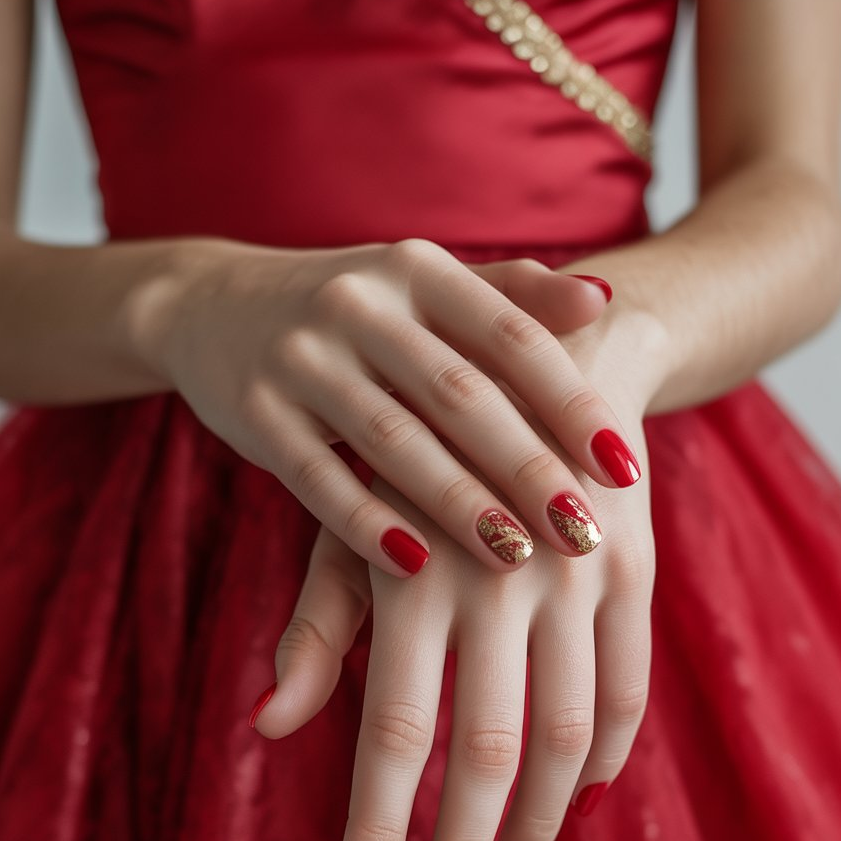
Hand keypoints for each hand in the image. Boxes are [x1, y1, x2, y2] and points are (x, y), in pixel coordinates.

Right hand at [143, 238, 640, 575]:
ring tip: (516, 557)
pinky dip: (366, 524)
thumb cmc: (355, 311)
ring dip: (456, 504)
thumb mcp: (425, 287)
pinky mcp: (255, 411)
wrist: (216, 305)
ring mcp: (301, 357)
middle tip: (584, 533)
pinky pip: (317, 477)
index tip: (624, 466)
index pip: (511, 337)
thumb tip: (605, 302)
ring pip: (392, 441)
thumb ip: (511, 297)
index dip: (571, 402)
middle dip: (526, 468)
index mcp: (416, 270)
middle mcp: (359, 304)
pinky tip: (413, 569)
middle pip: (459, 395)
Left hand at [254, 383, 654, 840]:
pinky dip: (607, 758)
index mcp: (414, 564)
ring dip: (539, 820)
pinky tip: (575, 803)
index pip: (394, 726)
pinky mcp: (636, 564)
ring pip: (570, 730)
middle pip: (486, 747)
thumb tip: (266, 726)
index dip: (377, 822)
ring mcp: (580, 569)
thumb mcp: (354, 520)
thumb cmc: (418, 449)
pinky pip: (630, 685)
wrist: (541, 353)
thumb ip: (319, 623)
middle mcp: (500, 572)